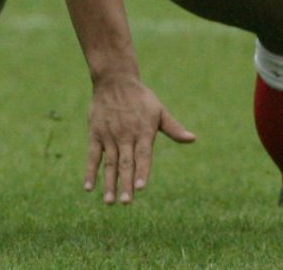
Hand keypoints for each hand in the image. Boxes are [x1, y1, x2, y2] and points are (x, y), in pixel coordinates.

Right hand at [83, 74, 194, 204]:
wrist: (115, 79)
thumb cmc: (141, 97)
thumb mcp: (159, 111)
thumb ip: (174, 128)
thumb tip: (193, 139)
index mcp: (143, 131)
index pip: (143, 155)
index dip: (142, 171)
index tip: (140, 188)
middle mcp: (126, 135)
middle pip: (126, 163)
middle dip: (125, 184)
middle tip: (126, 202)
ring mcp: (110, 135)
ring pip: (110, 163)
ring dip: (109, 183)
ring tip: (109, 202)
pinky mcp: (95, 134)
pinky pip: (92, 156)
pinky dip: (90, 171)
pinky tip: (89, 187)